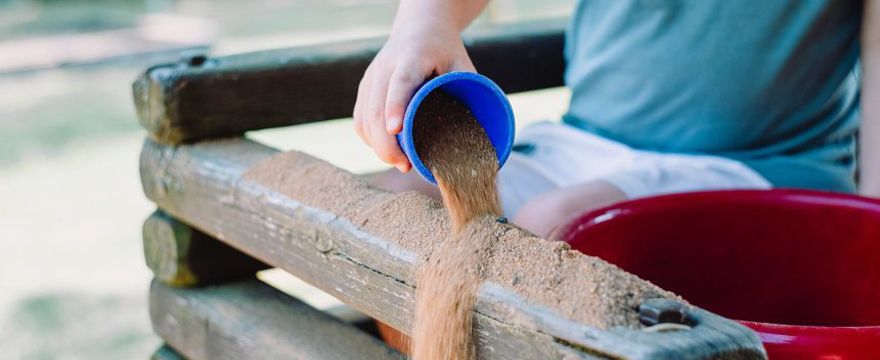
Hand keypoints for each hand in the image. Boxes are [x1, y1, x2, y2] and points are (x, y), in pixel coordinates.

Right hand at [353, 19, 475, 171]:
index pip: (400, 83)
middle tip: (405, 165)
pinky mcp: (364, 89)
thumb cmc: (444, 51)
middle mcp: (385, 67)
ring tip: (399, 162)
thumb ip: (468, 92)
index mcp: (411, 57)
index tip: (396, 130)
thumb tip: (479, 135)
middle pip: (376, 109)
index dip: (396, 107)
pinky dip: (370, 139)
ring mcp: (370, 78)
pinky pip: (360, 120)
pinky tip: (386, 151)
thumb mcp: (462, 64)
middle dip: (386, 143)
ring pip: (364, 119)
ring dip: (378, 146)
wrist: (418, 28)